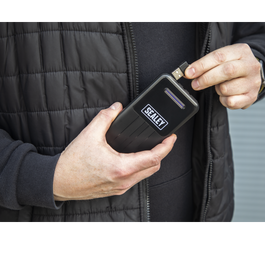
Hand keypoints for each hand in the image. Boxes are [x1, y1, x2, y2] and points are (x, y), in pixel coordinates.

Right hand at [53, 102, 176, 200]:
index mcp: (121, 167)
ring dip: (151, 161)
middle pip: (154, 167)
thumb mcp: (89, 135)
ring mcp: (121, 187)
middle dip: (162, 153)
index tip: (171, 138)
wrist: (59, 182)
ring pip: (146, 174)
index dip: (166, 147)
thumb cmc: (72, 164)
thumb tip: (116, 108)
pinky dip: (140, 167)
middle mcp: (124, 180)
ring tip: (150, 147)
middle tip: (162, 141)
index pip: (153, 157)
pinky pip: (136, 179)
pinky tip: (135, 158)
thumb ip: (105, 117)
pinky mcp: (116, 189)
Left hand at [185, 44, 261, 109]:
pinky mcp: (252, 96)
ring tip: (220, 86)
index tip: (188, 73)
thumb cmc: (234, 66)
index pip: (219, 56)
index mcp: (241, 51)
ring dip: (217, 90)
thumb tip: (189, 73)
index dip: (201, 65)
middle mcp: (250, 66)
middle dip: (206, 79)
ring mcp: (253, 82)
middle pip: (226, 71)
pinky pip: (231, 102)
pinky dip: (224, 100)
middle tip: (195, 84)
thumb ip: (207, 64)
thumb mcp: (223, 59)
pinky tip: (226, 95)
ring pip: (226, 88)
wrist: (254, 75)